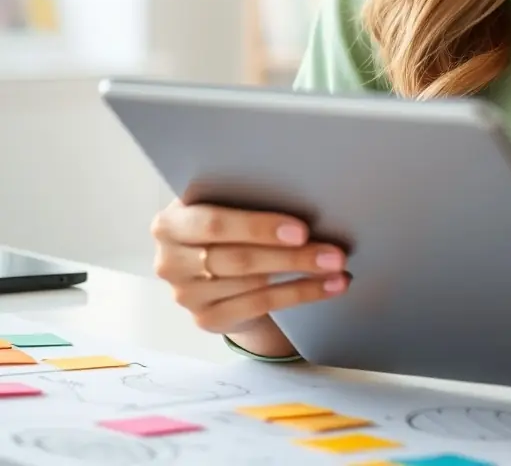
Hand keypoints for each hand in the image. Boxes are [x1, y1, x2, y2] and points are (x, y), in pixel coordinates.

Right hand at [150, 199, 348, 351]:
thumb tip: (306, 191)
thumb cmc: (226, 222)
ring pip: (254, 285)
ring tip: (339, 268)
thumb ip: (244, 197)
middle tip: (334, 254)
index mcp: (171, 223)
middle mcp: (171, 262)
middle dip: (292, 256)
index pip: (214, 225)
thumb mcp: (224, 203)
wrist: (213, 262)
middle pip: (238, 260)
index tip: (301, 230)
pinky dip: (300, 295)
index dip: (258, 227)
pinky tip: (329, 286)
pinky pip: (260, 306)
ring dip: (304, 277)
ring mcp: (186, 295)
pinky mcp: (207, 319)